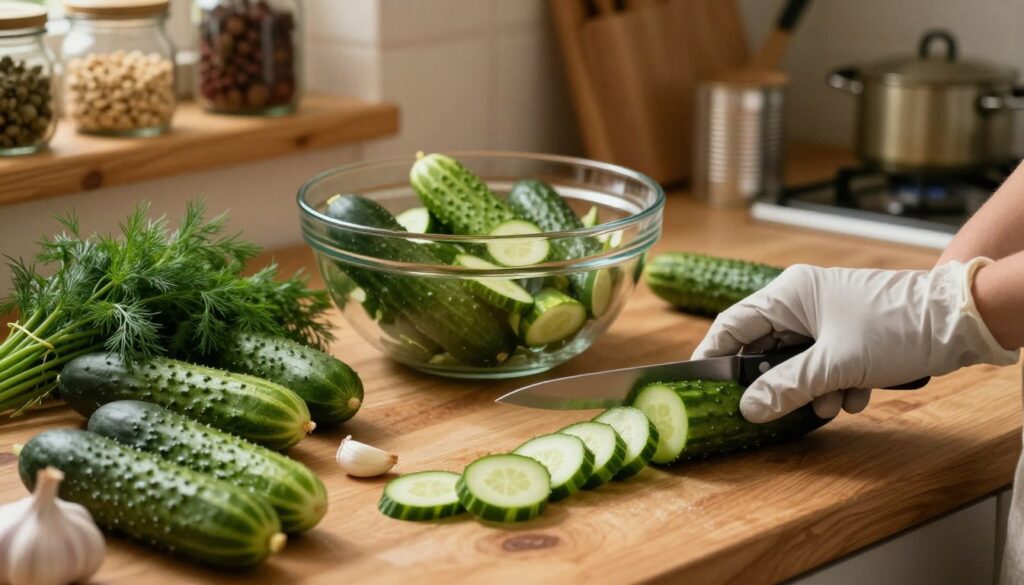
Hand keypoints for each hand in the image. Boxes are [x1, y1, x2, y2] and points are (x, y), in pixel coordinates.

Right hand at [692, 259, 1018, 422]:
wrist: (959, 319)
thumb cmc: (893, 328)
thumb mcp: (834, 365)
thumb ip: (785, 388)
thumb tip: (747, 409)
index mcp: (788, 294)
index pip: (732, 325)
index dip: (713, 357)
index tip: (700, 387)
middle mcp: (802, 300)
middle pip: (767, 348)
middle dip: (779, 383)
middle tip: (774, 409)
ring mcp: (827, 314)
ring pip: (799, 360)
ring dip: (813, 388)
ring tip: (835, 402)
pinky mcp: (850, 329)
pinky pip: (826, 361)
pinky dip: (837, 381)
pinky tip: (858, 392)